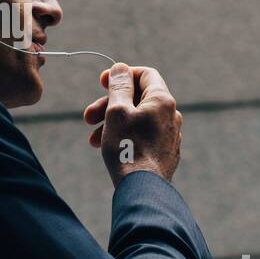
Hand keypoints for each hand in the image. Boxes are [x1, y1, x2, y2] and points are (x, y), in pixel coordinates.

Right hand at [83, 63, 181, 187]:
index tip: (101, 82)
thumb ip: (119, 86)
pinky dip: (125, 137)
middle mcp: (171, 115)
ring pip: (137, 120)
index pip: (145, 74)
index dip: (122, 74)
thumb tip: (121, 68)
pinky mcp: (165, 153)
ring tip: (93, 140)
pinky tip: (108, 149)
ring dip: (112, 124)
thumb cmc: (128, 148)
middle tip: (88, 117)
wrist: (143, 190)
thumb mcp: (117, 111)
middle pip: (138, 99)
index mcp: (162, 100)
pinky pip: (143, 136)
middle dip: (109, 105)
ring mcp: (169, 136)